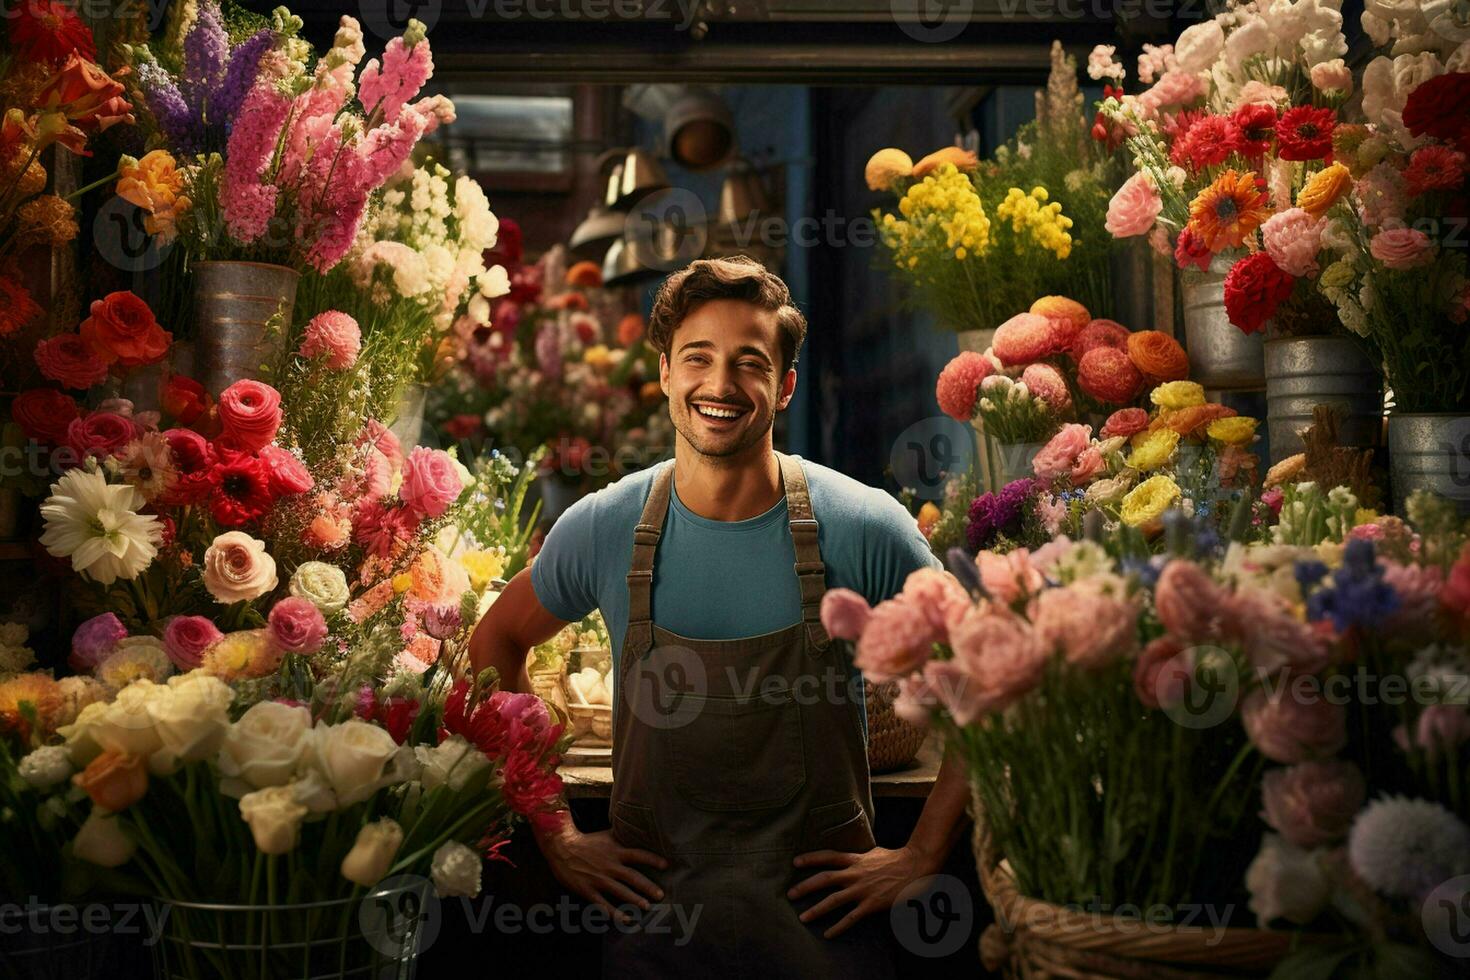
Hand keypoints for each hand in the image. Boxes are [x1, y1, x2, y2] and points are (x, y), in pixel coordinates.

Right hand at [537, 818, 667, 922]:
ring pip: (620, 892)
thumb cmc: (588, 842)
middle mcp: (609, 865)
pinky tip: (625, 919)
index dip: (652, 859)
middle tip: (660, 895)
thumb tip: (640, 829)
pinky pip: (603, 904)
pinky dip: (614, 913)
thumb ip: (623, 836)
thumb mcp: (607, 836)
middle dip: (647, 887)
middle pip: (632, 877)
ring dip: (634, 900)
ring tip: (646, 907)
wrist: (562, 848)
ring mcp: (599, 879)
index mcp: (615, 851)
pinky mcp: (588, 890)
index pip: (638, 854)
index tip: (666, 865)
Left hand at [788, 844, 940, 938]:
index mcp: (855, 860)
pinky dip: (838, 926)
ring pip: (834, 900)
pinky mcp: (872, 904)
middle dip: (806, 887)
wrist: (916, 865)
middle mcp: (855, 874)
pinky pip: (851, 917)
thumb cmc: (896, 858)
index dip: (811, 858)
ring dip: (817, 909)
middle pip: (825, 879)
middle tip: (790, 894)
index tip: (795, 862)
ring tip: (803, 918)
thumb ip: (859, 857)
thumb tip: (851, 857)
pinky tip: (828, 934)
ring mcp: (863, 889)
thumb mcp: (873, 852)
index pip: (829, 857)